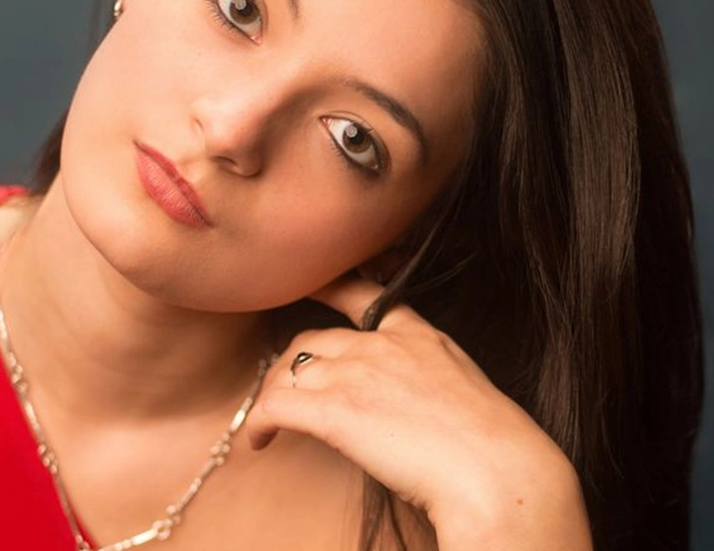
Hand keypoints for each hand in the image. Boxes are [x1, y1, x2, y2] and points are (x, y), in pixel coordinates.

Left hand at [246, 276, 592, 549]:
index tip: (311, 285)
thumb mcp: (463, 386)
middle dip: (294, 364)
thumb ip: (428, 376)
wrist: (496, 470)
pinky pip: (276, 405)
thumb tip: (410, 398)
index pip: (363, 295)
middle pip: (312, 340)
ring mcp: (355, 374)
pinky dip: (259, 422)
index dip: (329, 287)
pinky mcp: (335, 411)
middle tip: (287, 390)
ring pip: (290, 370)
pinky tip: (259, 441)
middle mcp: (380, 345)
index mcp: (416, 334)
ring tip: (270, 423)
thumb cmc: (493, 443)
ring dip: (275, 395)